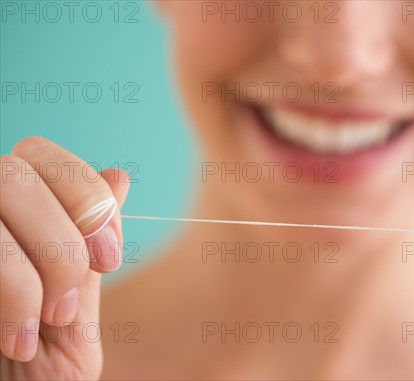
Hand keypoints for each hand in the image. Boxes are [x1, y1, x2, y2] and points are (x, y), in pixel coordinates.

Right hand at [0, 137, 129, 379]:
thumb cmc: (33, 378)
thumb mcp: (73, 319)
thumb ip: (87, 256)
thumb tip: (117, 177)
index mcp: (12, 222)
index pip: (43, 156)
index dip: (87, 195)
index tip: (110, 257)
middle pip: (15, 170)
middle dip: (62, 237)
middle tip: (69, 302)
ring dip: (34, 264)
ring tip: (43, 323)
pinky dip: (10, 288)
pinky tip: (12, 338)